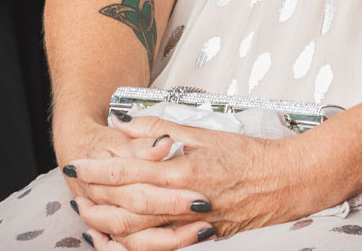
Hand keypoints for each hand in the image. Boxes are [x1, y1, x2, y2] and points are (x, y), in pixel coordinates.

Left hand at [67, 116, 329, 246]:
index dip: (98, 170)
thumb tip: (125, 123)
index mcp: (184, 169)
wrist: (285, 181)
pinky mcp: (200, 238)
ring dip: (109, 227)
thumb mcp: (204, 131)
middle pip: (127, 207)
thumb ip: (160, 128)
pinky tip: (121, 240)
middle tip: (75, 193)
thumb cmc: (249, 154)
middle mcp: (185, 199)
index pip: (129, 171)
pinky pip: (160, 247)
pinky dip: (136, 246)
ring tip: (90, 218)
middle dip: (96, 201)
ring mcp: (192, 224)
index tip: (76, 165)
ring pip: (139, 233)